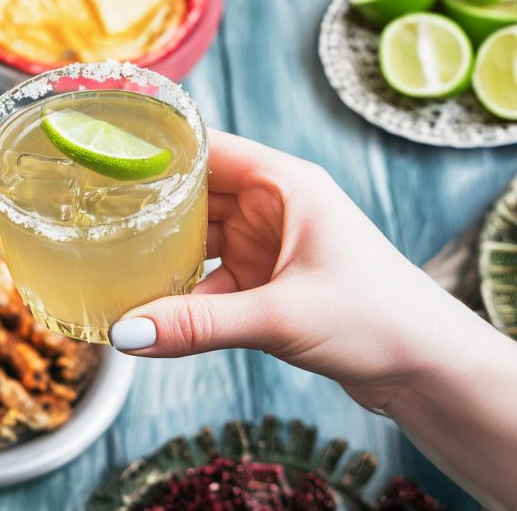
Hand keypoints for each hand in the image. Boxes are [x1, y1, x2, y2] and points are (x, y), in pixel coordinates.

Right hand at [110, 129, 499, 409]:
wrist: (426, 368)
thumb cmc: (378, 318)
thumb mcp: (280, 317)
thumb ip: (199, 324)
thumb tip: (126, 333)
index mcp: (285, 184)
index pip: (207, 148)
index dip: (156, 148)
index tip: (103, 154)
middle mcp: (274, 206)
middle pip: (195, 194)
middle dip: (149, 206)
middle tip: (90, 213)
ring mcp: (269, 244)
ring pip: (199, 239)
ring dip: (163, 254)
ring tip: (109, 261)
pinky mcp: (268, 281)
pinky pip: (211, 279)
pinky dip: (183, 294)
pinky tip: (152, 310)